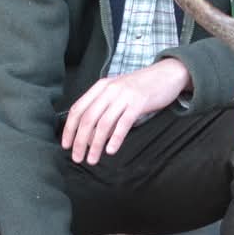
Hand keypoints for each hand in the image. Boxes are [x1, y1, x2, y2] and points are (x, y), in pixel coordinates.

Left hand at [60, 59, 191, 164]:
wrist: (167, 74)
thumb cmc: (141, 87)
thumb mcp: (118, 93)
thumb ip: (104, 109)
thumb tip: (89, 135)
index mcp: (101, 86)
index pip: (77, 109)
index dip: (69, 129)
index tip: (66, 145)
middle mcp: (110, 90)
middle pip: (88, 118)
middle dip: (79, 141)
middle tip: (77, 158)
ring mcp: (124, 95)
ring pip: (103, 123)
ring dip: (95, 145)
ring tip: (92, 159)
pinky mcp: (139, 103)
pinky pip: (123, 123)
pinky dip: (116, 138)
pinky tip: (111, 150)